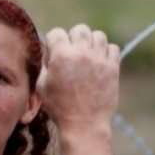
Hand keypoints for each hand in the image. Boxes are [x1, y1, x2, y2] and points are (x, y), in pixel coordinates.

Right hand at [37, 24, 121, 154]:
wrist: (84, 125)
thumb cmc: (59, 107)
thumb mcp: (41, 86)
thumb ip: (43, 64)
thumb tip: (47, 50)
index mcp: (61, 56)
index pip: (57, 32)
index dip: (54, 42)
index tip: (55, 52)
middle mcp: (81, 53)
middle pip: (79, 29)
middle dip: (73, 38)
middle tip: (72, 53)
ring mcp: (99, 59)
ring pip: (98, 35)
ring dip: (91, 43)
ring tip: (87, 55)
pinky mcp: (113, 68)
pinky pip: (112, 48)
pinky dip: (106, 52)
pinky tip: (99, 62)